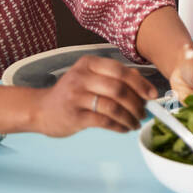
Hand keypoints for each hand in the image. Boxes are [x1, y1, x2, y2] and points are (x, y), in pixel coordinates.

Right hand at [33, 54, 157, 136]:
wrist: (40, 109)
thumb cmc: (71, 93)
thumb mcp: (89, 77)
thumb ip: (113, 77)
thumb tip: (144, 87)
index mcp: (89, 63)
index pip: (121, 70)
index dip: (140, 83)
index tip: (152, 95)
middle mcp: (81, 77)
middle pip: (119, 88)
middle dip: (137, 102)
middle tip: (144, 112)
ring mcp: (76, 96)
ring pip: (113, 106)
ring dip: (130, 117)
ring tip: (136, 123)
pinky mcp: (74, 116)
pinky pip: (104, 121)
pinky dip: (119, 126)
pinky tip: (124, 128)